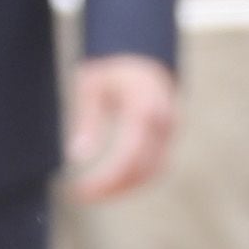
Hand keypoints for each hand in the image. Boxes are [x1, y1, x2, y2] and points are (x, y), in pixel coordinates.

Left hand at [66, 53, 177, 198]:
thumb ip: (87, 121)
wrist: (141, 53)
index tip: (81, 190)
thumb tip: (77, 157)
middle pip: (142, 169)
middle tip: (82, 195)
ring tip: (94, 193)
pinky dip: (135, 178)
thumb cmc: (111, 68)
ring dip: (125, 187)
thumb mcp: (90, 87)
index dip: (106, 179)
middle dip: (113, 188)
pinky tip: (112, 183)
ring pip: (153, 172)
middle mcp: (163, 123)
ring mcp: (170, 131)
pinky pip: (156, 165)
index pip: (129, 156)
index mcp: (144, 108)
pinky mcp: (168, 136)